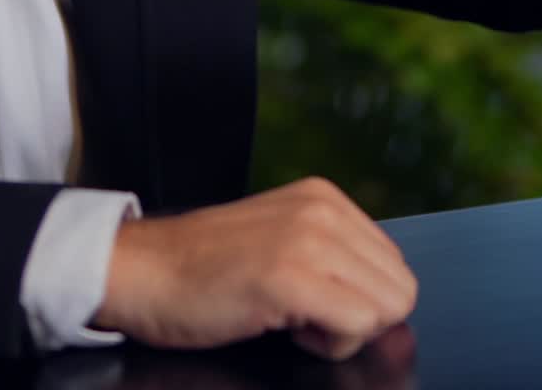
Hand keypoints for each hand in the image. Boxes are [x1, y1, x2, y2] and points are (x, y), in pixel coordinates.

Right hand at [91, 176, 417, 360]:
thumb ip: (333, 255)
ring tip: (291, 316)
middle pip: (399, 289)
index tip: (312, 299)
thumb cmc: (203, 268)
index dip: (360, 299)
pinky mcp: (290, 276)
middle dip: (360, 317)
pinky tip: (283, 325)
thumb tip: (387, 297)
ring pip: (387, 309)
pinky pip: (357, 326)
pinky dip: (328, 344)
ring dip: (344, 331)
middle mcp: (323, 209)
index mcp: (324, 197)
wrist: (142, 269)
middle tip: (303, 313)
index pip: (394, 265)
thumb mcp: (281, 239)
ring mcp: (308, 240)